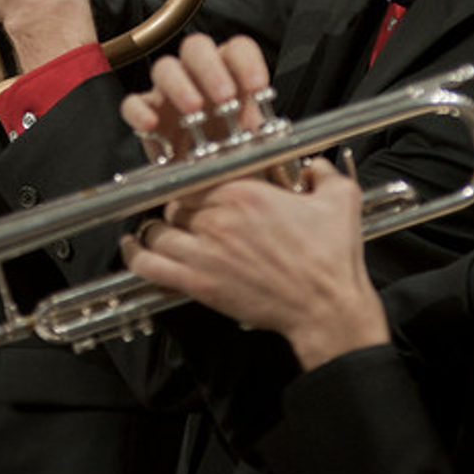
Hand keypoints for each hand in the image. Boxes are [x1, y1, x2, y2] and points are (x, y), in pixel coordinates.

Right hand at [121, 34, 275, 163]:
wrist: (211, 185)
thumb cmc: (236, 158)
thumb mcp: (260, 146)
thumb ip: (268, 135)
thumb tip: (282, 140)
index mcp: (231, 74)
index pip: (237, 49)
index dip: (247, 62)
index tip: (258, 87)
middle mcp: (198, 76)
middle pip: (197, 47)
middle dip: (211, 69)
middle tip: (224, 98)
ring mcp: (169, 93)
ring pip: (165, 68)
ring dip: (179, 86)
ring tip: (193, 111)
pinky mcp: (147, 114)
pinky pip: (134, 103)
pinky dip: (139, 111)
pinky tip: (152, 126)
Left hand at [123, 151, 387, 368]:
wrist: (326, 308)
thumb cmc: (330, 260)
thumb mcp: (340, 201)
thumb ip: (323, 172)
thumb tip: (313, 164)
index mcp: (244, 192)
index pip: (197, 178)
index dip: (194, 184)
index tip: (196, 189)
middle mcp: (218, 217)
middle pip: (175, 203)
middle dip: (178, 209)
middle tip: (185, 217)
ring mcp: (205, 251)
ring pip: (157, 231)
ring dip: (155, 230)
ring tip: (157, 232)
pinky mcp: (198, 282)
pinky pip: (149, 265)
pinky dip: (135, 255)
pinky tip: (132, 248)